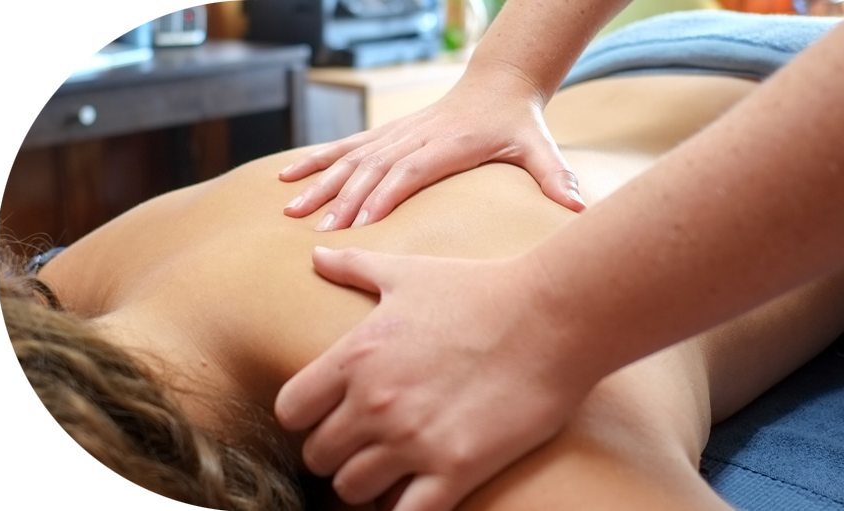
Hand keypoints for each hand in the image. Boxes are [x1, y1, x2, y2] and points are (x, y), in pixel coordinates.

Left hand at [275, 247, 593, 510]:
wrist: (552, 316)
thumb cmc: (481, 289)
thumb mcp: (409, 272)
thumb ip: (354, 266)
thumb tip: (316, 251)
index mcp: (355, 357)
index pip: (291, 411)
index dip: (308, 418)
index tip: (332, 415)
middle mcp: (375, 402)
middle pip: (318, 457)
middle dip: (338, 453)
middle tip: (369, 444)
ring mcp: (414, 440)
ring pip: (353, 491)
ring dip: (370, 483)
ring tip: (395, 467)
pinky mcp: (456, 468)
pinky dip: (405, 508)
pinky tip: (422, 489)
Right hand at [279, 70, 585, 230]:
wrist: (499, 83)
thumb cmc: (518, 121)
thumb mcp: (539, 145)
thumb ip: (555, 175)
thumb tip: (581, 205)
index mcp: (449, 144)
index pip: (410, 171)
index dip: (383, 194)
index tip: (358, 222)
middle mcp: (417, 137)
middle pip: (373, 168)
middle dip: (343, 198)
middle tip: (317, 229)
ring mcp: (398, 134)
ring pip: (352, 158)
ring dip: (320, 182)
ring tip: (289, 208)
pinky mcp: (388, 134)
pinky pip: (346, 147)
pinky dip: (316, 159)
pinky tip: (287, 174)